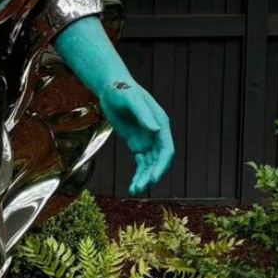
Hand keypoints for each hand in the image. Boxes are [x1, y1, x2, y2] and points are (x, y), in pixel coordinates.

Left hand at [99, 80, 173, 195]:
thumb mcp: (131, 99)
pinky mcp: (137, 143)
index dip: (162, 165)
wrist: (111, 87)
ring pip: (150, 164)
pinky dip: (138, 173)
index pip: (166, 149)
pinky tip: (132, 185)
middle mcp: (157, 134)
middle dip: (151, 175)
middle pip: (159, 160)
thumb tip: (156, 130)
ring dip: (144, 177)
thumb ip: (143, 114)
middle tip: (140, 187)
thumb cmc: (121, 90)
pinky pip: (141, 162)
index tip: (154, 178)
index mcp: (161, 124)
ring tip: (134, 190)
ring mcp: (148, 140)